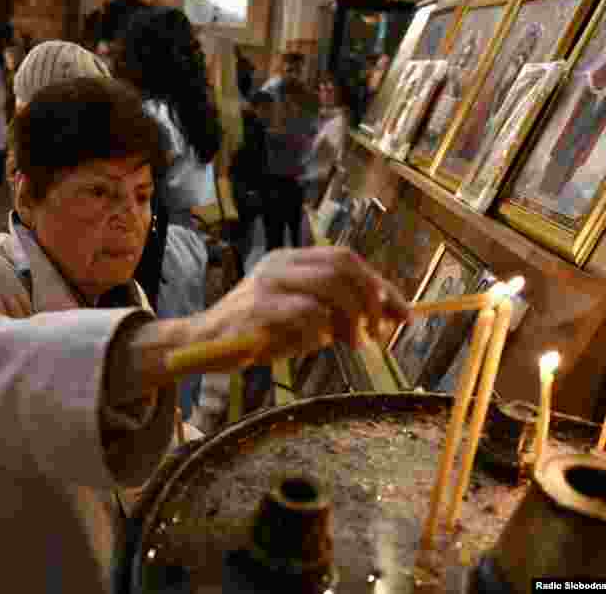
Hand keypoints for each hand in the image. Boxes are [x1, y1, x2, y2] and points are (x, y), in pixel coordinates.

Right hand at [187, 246, 409, 369]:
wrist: (203, 346)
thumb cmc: (255, 335)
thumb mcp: (302, 321)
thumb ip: (338, 315)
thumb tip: (389, 318)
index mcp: (290, 260)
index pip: (346, 259)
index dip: (380, 285)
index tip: (403, 313)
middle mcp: (280, 263)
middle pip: (344, 265)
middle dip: (372, 299)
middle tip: (379, 331)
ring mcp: (268, 282)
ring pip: (331, 285)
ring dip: (353, 316)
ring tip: (354, 343)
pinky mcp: (259, 308)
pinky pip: (307, 313)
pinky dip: (322, 331)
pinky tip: (316, 345)